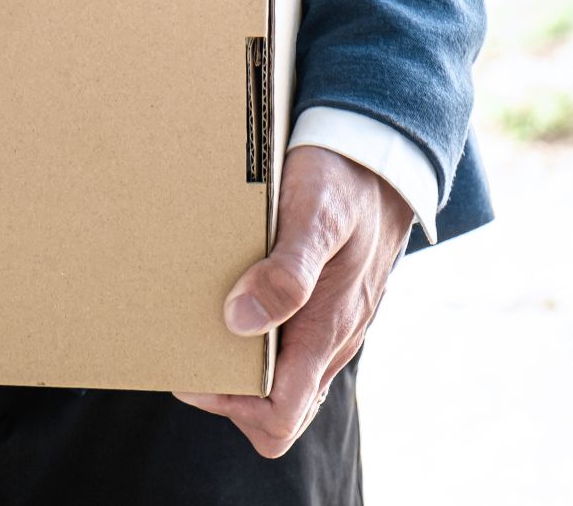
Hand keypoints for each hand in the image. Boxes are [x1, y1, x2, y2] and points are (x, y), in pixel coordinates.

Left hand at [174, 146, 412, 457]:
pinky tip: (228, 304)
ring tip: (200, 328)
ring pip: (283, 381)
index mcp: (326, 330)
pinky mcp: (323, 307)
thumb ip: (287, 272)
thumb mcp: (315, 217)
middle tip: (189, 350)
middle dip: (228, 394)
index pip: (280, 417)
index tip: (193, 374)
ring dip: (240, 368)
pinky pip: (289, 348)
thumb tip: (241, 321)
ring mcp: (329, 326)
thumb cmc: (344, 183)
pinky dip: (255, 342)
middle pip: (277, 409)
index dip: (231, 409)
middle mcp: (331, 340)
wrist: (383, 156)